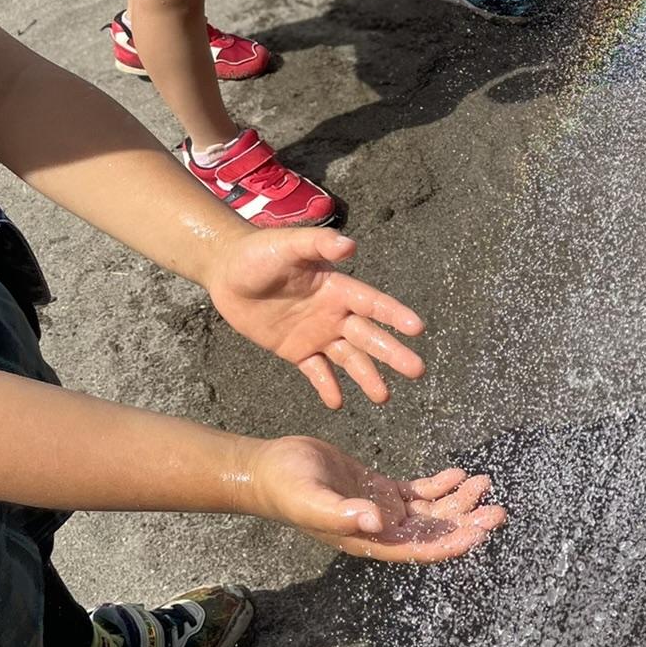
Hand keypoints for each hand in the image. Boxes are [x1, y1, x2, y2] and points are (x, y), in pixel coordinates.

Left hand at [202, 228, 425, 407]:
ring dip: (367, 376)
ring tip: (384, 397)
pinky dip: (327, 386)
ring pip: (348, 358)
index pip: (373, 304)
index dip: (395, 315)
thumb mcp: (287, 244)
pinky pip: (316, 372)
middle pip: (368, 337)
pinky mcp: (296, 350)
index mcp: (337, 288)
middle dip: (392, 354)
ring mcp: (316, 334)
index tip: (418, 329)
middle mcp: (334, 313)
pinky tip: (337, 402)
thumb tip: (350, 245)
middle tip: (417, 371)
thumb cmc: (258, 252)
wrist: (227, 273)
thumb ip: (318, 244)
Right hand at [249, 437, 504, 560]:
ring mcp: (381, 510)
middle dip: (467, 523)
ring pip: (430, 511)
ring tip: (485, 482)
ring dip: (458, 502)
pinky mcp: (378, 490)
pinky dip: (439, 485)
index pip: (418, 548)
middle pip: (433, 531)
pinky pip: (417, 492)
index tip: (479, 534)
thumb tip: (378, 521)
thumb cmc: (285, 488)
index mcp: (368, 541)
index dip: (450, 543)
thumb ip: (342, 514)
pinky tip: (458, 473)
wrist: (269, 470)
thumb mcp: (311, 499)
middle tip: (499, 510)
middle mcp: (380, 530)